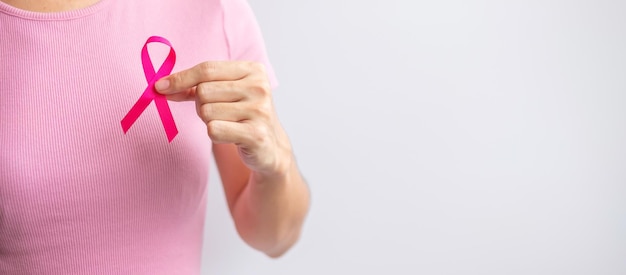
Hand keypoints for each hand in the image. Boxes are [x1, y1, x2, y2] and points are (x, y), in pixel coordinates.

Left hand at [155, 61, 291, 176]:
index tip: (160, 86)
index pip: (207, 69)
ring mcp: (260, 111)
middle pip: (204, 92)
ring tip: (228, 124)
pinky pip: (214, 130)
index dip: (181, 78)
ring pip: (207, 112)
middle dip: (201, 105)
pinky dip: (215, 135)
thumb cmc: (242, 115)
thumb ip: (196, 86)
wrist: (269, 146)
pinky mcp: (256, 135)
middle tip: (218, 113)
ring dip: (209, 121)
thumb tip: (161, 86)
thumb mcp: (225, 93)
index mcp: (254, 70)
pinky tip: (231, 136)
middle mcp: (260, 88)